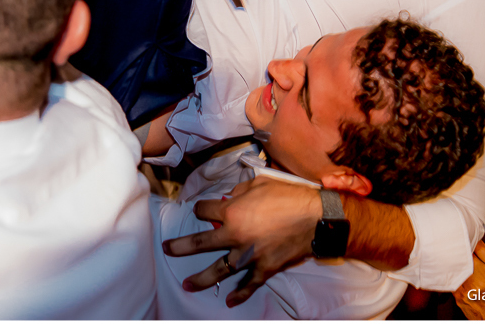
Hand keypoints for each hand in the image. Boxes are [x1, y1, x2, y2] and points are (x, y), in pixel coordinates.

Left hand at [162, 177, 319, 306]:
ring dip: (202, 279)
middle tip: (168, 250)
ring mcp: (249, 255)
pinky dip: (240, 294)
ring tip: (187, 284)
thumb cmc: (289, 196)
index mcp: (232, 211)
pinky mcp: (264, 268)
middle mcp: (236, 235)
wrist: (316, 217)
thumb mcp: (260, 183)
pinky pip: (249, 284)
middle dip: (181, 247)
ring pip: (219, 270)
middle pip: (201, 243)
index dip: (202, 208)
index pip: (205, 210)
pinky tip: (230, 301)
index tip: (203, 209)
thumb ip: (239, 192)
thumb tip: (229, 198)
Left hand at [452, 224, 484, 318]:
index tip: (467, 234)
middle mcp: (481, 276)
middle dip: (460, 245)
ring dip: (452, 256)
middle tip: (455, 239)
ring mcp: (469, 286)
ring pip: (454, 262)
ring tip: (449, 250)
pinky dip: (449, 270)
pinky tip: (449, 267)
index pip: (477, 244)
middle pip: (463, 251)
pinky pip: (450, 276)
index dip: (470, 237)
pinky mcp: (459, 295)